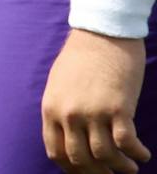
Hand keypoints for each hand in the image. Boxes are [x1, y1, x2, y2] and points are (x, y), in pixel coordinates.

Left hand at [42, 29, 149, 172]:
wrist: (101, 35)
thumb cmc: (81, 58)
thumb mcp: (59, 85)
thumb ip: (61, 110)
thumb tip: (69, 135)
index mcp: (51, 109)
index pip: (56, 152)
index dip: (72, 169)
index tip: (87, 172)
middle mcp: (69, 114)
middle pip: (81, 159)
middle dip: (97, 173)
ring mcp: (93, 112)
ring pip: (105, 156)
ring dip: (121, 167)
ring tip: (131, 168)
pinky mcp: (118, 109)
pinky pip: (126, 143)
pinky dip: (136, 153)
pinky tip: (143, 153)